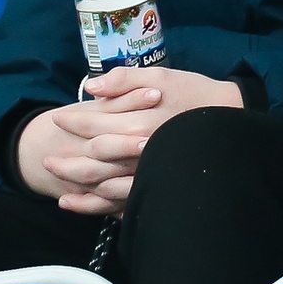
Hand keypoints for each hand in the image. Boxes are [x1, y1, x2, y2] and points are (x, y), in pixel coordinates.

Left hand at [17, 67, 241, 212]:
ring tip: (59, 186)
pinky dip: (97, 206)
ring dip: (77, 186)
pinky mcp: (156, 187)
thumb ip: (124, 80)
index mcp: (136, 123)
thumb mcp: (163, 77)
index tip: (58, 119)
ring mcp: (147, 174)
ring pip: (101, 186)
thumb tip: (91, 88)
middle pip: (90, 160)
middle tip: (47, 161)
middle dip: (66, 160)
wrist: (235, 122)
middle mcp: (137, 152)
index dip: (73, 122)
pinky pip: (121, 202)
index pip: (93, 124)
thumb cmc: (198, 95)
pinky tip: (84, 205)